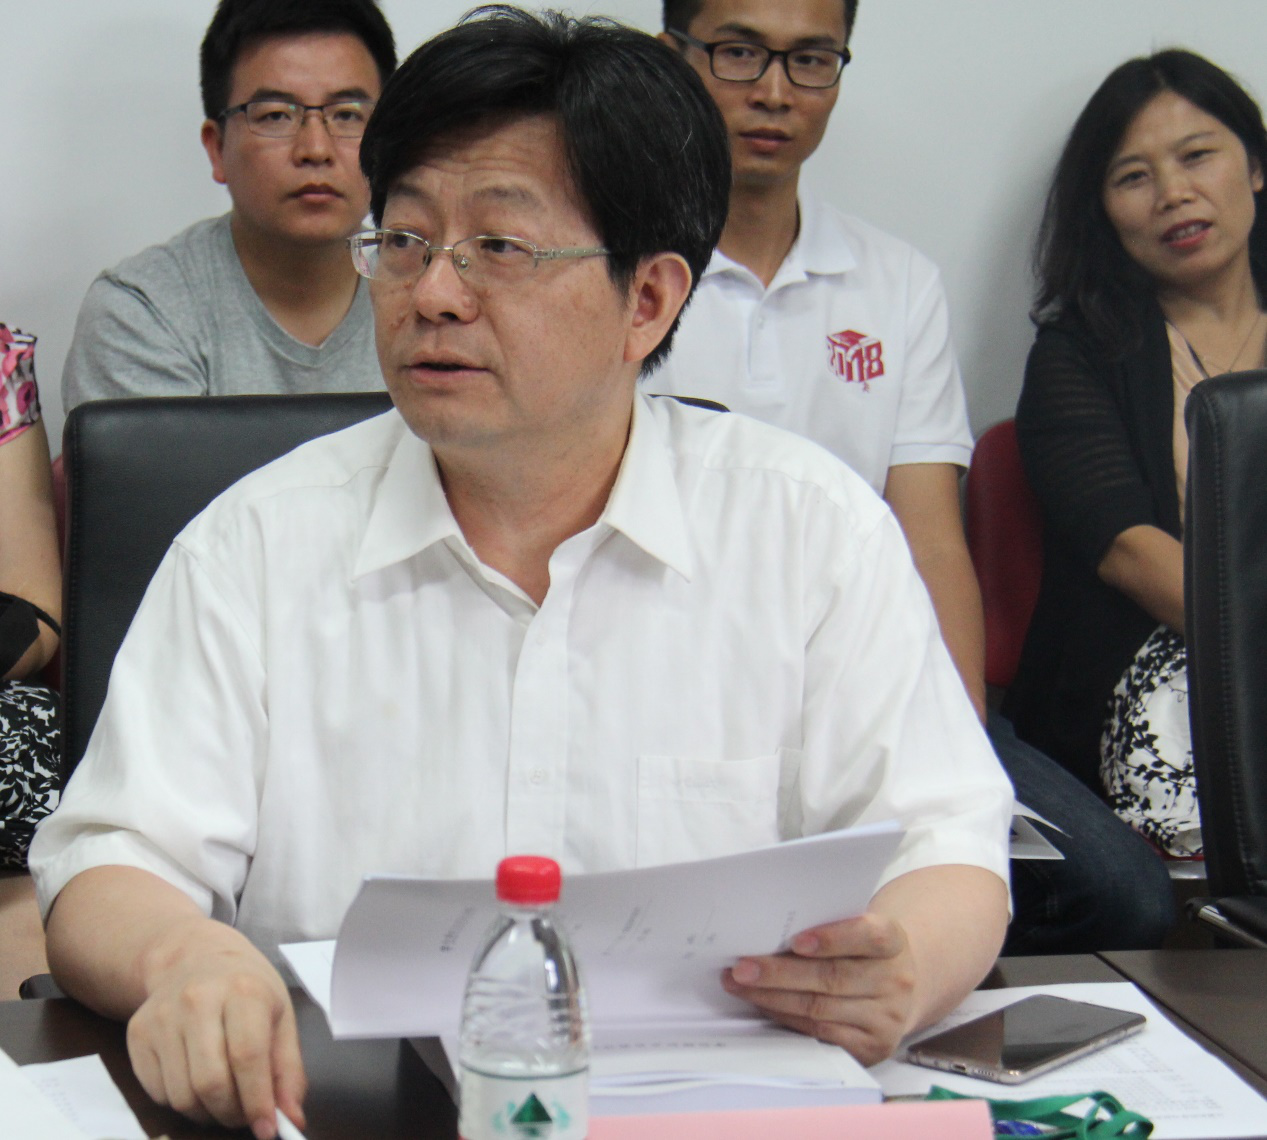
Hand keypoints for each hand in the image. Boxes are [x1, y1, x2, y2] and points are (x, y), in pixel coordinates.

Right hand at [125, 919, 306, 1138]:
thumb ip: (289, 1070)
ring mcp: (162, 1018)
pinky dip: (181, 1102)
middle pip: (210, 1083)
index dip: (258, 1101)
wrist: (194, 957)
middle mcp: (198, 1001)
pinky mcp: (137, 1035)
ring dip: (207, 1113)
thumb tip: (291, 1119)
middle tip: (245, 1116)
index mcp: (243, 991)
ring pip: (181, 1096)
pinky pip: (157, 1093)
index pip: (247, 1057)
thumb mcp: (280, 1016)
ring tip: (223, 1099)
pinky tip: (196, 1082)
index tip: (268, 1128)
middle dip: (232, 1113)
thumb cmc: (246, 988)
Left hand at [721, 913, 917, 1064]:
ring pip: (820, 1009)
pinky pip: (820, 1034)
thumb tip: (766, 932)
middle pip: (833, 977)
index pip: (869, 936)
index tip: (796, 941)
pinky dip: (787, 1019)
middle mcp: (895, 980)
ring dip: (772, 998)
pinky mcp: (872, 1047)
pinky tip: (765, 1006)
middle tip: (743, 969)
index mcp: (893, 941)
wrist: (895, 990)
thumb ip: (825, 926)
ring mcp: (886, 1017)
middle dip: (780, 974)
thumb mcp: (856, 930)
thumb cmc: (862, 952)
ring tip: (741, 986)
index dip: (832, 939)